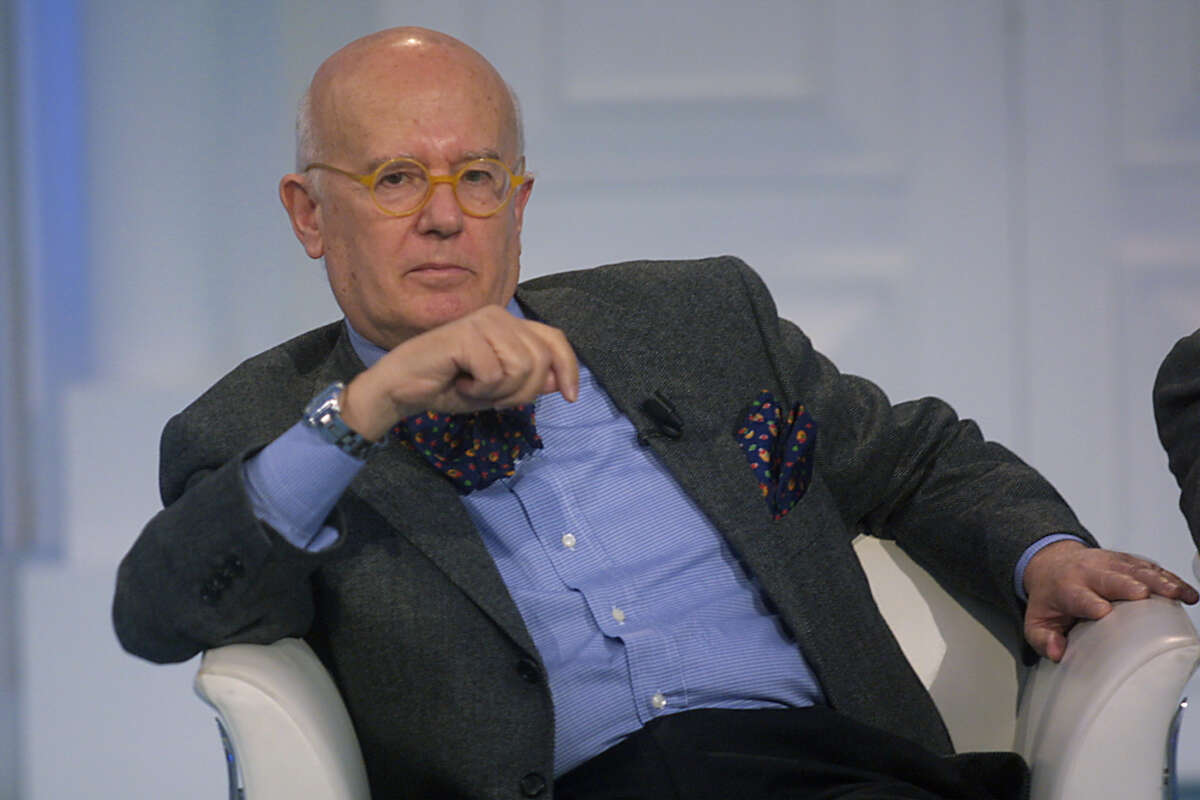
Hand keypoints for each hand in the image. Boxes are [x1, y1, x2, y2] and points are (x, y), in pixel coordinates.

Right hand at [340, 305, 578, 440]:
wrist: (402, 389)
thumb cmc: (447, 386)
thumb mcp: (498, 389)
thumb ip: (529, 381)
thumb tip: (562, 381)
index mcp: (509, 324)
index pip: (554, 340)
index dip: (569, 369)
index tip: (572, 398)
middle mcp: (499, 315)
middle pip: (541, 361)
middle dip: (520, 391)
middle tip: (488, 394)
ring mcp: (483, 321)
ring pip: (522, 368)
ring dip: (498, 392)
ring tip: (471, 386)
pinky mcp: (467, 334)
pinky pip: (495, 375)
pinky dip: (478, 391)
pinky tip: (458, 383)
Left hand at [1023, 540, 1198, 661]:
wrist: (1052, 562)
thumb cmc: (1050, 596)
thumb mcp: (1036, 621)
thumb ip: (1042, 639)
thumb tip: (1057, 652)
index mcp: (1067, 588)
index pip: (1078, 596)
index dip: (1090, 603)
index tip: (1102, 611)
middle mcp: (1089, 572)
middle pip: (1110, 578)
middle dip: (1125, 585)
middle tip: (1142, 594)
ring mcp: (1110, 564)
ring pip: (1136, 570)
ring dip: (1158, 581)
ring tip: (1179, 595)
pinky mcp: (1128, 561)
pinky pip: (1151, 568)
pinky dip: (1171, 578)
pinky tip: (1186, 592)